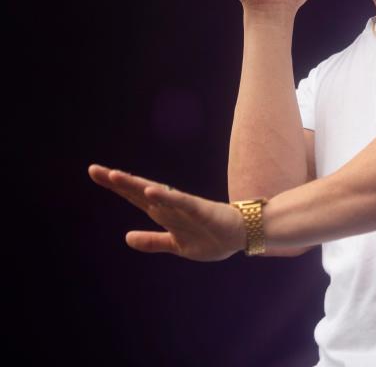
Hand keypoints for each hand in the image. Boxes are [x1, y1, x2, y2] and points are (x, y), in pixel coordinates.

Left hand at [88, 164, 245, 261]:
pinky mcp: (200, 209)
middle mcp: (170, 206)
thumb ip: (152, 241)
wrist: (243, 235)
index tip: (96, 172)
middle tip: (93, 169)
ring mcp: (184, 206)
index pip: (135, 196)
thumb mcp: (176, 245)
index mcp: (164, 213)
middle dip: (117, 181)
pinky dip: (165, 196)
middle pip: (139, 191)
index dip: (116, 186)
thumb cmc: (211, 237)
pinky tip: (150, 191)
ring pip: (155, 193)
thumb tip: (126, 237)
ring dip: (135, 184)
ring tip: (114, 176)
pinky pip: (180, 202)